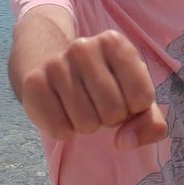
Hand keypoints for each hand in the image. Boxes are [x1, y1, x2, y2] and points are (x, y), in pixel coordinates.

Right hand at [19, 30, 167, 149]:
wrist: (53, 71)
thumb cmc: (106, 86)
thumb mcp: (136, 98)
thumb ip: (149, 123)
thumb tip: (124, 142)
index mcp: (115, 42)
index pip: (142, 98)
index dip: (135, 108)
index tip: (123, 95)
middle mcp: (83, 47)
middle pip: (114, 112)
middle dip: (111, 119)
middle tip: (99, 104)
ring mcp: (56, 63)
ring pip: (87, 124)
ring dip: (88, 125)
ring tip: (82, 106)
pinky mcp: (34, 83)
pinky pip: (60, 129)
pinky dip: (65, 131)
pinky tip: (62, 111)